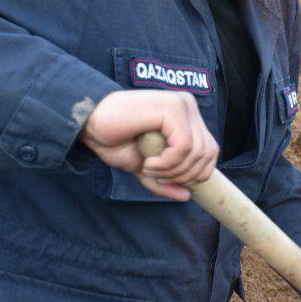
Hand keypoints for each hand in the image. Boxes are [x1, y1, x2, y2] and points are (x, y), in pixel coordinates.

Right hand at [80, 90, 217, 200]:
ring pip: (197, 151)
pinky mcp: (172, 108)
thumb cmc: (115, 139)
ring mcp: (181, 104)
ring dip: (172, 170)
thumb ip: (166, 180)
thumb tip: (187, 197)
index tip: (167, 178)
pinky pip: (184, 146)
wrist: (89, 123)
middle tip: (156, 175)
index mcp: (186, 116)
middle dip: (183, 175)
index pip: (211, 150)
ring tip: (149, 168)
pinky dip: (167, 163)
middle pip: (207, 153)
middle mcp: (187, 106)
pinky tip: (148, 162)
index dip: (194, 173)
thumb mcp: (145, 167)